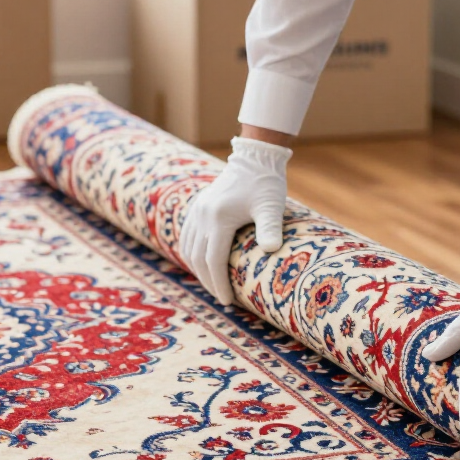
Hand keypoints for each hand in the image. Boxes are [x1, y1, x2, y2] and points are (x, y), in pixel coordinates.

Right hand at [181, 137, 291, 305]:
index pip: (213, 261)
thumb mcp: (272, 206)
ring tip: (214, 285)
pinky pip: (187, 236)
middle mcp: (203, 215)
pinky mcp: (198, 206)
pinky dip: (192, 254)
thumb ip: (270, 228)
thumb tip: (271, 251)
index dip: (219, 284)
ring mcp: (198, 210)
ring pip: (189, 249)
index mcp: (218, 217)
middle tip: (223, 299)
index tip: (228, 302)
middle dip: (209, 282)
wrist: (255, 157)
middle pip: (198, 259)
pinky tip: (202, 264)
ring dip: (198, 270)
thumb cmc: (266, 183)